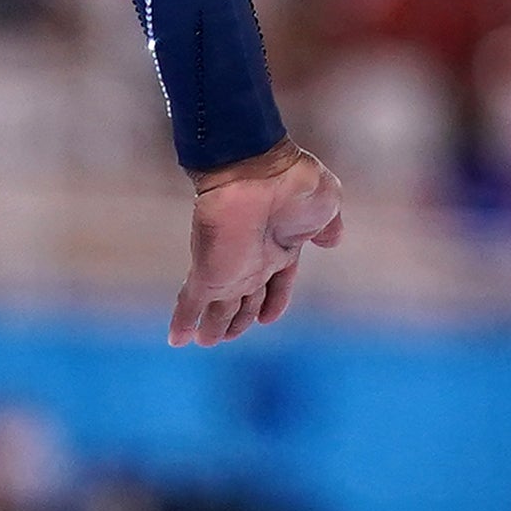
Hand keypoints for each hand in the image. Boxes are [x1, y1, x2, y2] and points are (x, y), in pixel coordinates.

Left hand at [172, 140, 343, 346]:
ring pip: (219, 307)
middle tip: (227, 335)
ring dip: (213, 326)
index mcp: (282, 246)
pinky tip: (178, 339)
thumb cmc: (295, 183)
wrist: (257, 169)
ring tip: (205, 341)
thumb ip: (328, 226)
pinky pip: (191, 304)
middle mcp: (254, 260)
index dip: (273, 302)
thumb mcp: (326, 205)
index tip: (266, 318)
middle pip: (244, 298)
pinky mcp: (206, 272)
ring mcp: (228, 267)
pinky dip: (184, 322)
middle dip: (239, 319)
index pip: (277, 282)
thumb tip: (332, 241)